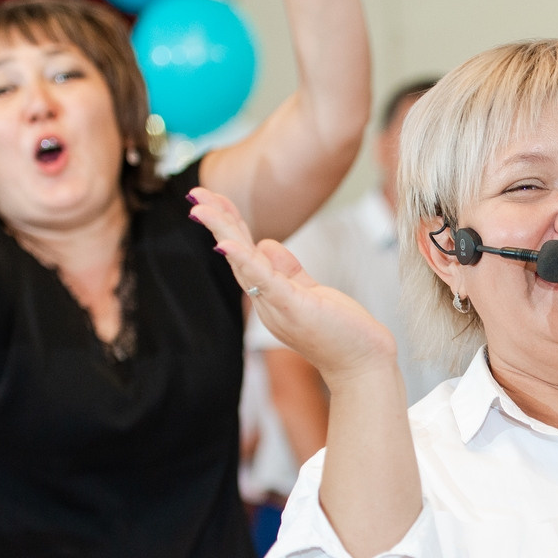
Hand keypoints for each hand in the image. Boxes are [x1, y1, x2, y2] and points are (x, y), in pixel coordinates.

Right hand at [189, 187, 394, 379]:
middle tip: (195, 192)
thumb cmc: (340, 331)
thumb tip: (265, 243)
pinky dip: (245, 260)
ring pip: (243, 263)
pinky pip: (264, 280)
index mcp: (269, 293)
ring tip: (202, 208)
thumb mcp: (309, 291)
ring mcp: (277, 305)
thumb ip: (287, 268)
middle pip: (235, 254)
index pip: (242, 252)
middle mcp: (266, 300)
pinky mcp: (293, 308)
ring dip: (222, 232)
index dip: (227, 224)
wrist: (362, 364)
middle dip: (216, 220)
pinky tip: (228, 244)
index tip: (210, 198)